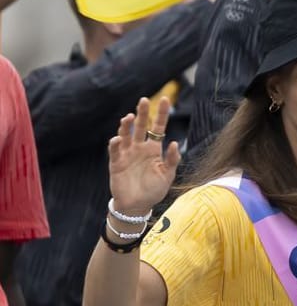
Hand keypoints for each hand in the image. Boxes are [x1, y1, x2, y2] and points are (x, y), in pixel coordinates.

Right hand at [108, 97, 180, 214]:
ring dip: (126, 125)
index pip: (158, 127)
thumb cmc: (154, 190)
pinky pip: (115, 150)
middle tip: (144, 100)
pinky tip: (118, 138)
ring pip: (126, 135)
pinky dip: (116, 143)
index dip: (161, 114)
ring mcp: (127, 154)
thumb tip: (173, 142)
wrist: (137, 206)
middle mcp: (140, 148)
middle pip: (141, 126)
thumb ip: (172, 159)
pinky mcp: (116, 162)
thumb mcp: (167, 175)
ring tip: (128, 117)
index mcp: (154, 149)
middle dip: (142, 113)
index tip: (165, 99)